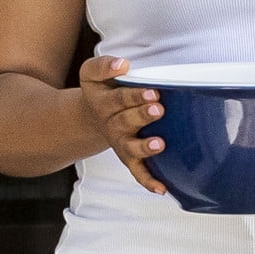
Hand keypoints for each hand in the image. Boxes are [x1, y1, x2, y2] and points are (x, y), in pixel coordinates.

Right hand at [76, 55, 168, 192]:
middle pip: (126, 121)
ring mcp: (121, 142)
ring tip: (160, 143)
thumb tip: (123, 65)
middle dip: (142, 115)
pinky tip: (163, 188)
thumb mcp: (92, 73)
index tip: (152, 91)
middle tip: (158, 108)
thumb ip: (104, 65)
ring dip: (145, 147)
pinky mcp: (129, 157)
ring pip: (131, 148)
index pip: (119, 98)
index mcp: (104, 103)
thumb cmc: (101, 90)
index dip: (135, 96)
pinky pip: (137, 171)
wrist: (92, 115)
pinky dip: (148, 181)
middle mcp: (112, 125)